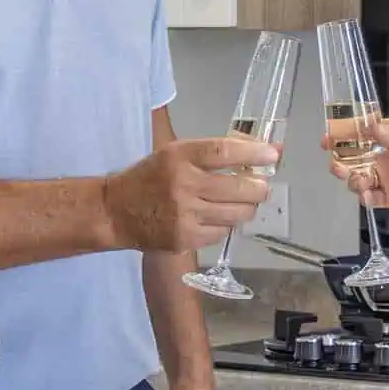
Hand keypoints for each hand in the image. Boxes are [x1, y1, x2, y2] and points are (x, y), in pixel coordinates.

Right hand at [105, 136, 276, 252]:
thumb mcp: (175, 154)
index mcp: (179, 157)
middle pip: (238, 188)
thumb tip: (264, 150)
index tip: (273, 155)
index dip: (254, 154)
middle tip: (261, 187)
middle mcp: (183, 185)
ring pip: (237, 214)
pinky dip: (226, 224)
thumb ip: (216, 153)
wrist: (115, 212)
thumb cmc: (150, 177)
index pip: (224, 152)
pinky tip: (218, 217)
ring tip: (242, 202)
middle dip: (259, 188)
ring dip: (246, 208)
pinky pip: (222, 232)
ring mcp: (185, 215)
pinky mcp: (185, 239)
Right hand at [321, 117, 388, 220]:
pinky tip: (368, 197)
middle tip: (338, 166)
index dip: (342, 134)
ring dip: (352, 180)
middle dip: (341, 160)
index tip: (328, 138)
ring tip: (359, 182)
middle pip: (352, 157)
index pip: (360, 132)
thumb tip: (370, 125)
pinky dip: (365, 198)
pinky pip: (370, 198)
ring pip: (358, 178)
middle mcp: (384, 156)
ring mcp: (386, 178)